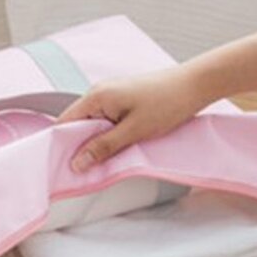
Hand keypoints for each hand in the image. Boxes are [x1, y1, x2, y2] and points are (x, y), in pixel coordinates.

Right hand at [57, 65, 211, 171]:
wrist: (196, 85)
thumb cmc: (167, 103)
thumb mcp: (133, 131)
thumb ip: (103, 147)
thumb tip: (77, 163)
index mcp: (97, 96)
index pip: (64, 123)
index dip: (61, 145)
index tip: (63, 167)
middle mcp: (99, 92)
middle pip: (77, 124)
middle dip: (79, 147)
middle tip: (83, 171)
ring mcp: (111, 95)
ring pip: (92, 124)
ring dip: (96, 142)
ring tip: (101, 161)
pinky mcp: (122, 99)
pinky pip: (106, 120)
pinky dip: (107, 135)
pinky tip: (116, 147)